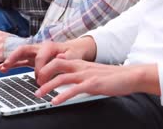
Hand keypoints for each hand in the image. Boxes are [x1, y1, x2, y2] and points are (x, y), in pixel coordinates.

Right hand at [0, 37, 97, 79]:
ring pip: (19, 55)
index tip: (41, 81)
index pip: (40, 57)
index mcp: (48, 46)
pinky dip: (11, 64)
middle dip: (13, 57)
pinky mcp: (32, 59)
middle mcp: (39, 47)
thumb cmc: (73, 53)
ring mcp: (34, 53)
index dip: (40, 70)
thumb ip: (66, 58)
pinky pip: (20, 61)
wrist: (73, 50)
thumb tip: (60, 58)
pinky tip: (2, 68)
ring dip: (9, 61)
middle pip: (23, 49)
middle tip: (7, 65)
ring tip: (0, 67)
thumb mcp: (73, 56)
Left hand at [35, 60, 159, 105]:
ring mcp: (85, 75)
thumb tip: (63, 74)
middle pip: (55, 65)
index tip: (36, 77)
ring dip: (47, 87)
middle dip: (41, 74)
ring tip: (38, 95)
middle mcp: (80, 66)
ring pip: (61, 78)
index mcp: (78, 63)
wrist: (129, 76)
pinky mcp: (92, 84)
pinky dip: (62, 95)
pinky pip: (74, 90)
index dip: (44, 67)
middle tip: (33, 84)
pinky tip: (55, 101)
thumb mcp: (90, 70)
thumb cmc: (110, 75)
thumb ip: (76, 71)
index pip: (56, 61)